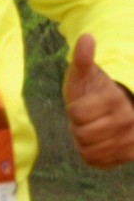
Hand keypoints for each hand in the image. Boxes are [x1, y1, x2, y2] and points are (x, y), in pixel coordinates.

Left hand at [65, 34, 133, 167]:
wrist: (114, 108)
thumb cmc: (94, 90)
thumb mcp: (83, 74)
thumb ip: (83, 59)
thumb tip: (86, 38)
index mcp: (114, 99)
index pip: (78, 114)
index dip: (74, 110)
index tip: (82, 105)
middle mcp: (127, 120)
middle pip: (84, 134)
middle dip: (78, 127)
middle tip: (87, 119)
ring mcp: (129, 140)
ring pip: (90, 150)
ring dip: (84, 142)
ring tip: (91, 130)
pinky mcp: (127, 155)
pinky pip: (97, 162)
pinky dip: (90, 155)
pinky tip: (95, 144)